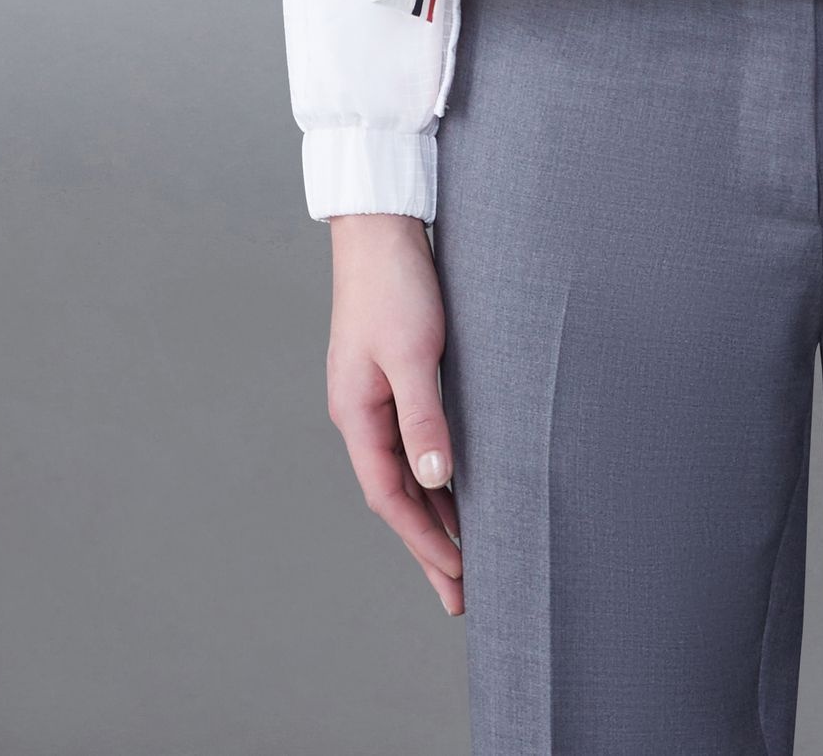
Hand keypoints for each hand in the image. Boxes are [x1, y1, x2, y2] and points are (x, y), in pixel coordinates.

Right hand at [326, 213, 464, 613]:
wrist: (382, 227)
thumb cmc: (395, 284)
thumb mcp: (412, 353)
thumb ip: (423, 416)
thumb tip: (437, 478)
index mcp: (356, 413)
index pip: (390, 496)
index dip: (423, 539)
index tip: (457, 576)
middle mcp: (361, 413)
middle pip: (396, 495)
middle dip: (428, 545)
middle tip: (461, 595)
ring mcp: (375, 396)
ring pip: (407, 471)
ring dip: (435, 513)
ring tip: (465, 557)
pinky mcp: (394, 376)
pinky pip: (415, 442)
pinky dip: (436, 474)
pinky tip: (458, 489)